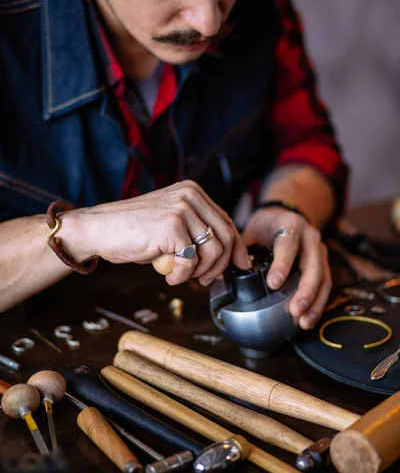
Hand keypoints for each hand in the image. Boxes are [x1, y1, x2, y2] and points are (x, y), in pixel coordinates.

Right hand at [61, 181, 250, 286]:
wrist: (98, 229)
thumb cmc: (131, 232)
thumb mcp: (170, 226)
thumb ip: (194, 233)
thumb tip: (224, 257)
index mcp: (192, 192)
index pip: (226, 221)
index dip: (237, 247)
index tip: (240, 265)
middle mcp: (190, 195)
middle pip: (226, 236)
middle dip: (221, 266)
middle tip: (205, 281)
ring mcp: (181, 208)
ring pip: (213, 251)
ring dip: (200, 272)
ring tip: (181, 277)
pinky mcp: (171, 225)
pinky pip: (191, 260)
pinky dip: (182, 275)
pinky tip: (168, 276)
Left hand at [242, 207, 331, 328]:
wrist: (285, 215)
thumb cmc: (265, 226)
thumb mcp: (251, 230)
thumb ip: (240, 250)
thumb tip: (220, 275)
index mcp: (289, 224)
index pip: (287, 243)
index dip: (282, 263)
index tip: (273, 284)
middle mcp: (310, 236)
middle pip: (313, 264)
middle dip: (305, 289)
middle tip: (294, 310)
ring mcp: (320, 251)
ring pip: (323, 277)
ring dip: (314, 301)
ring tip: (303, 322)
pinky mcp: (324, 264)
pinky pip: (325, 285)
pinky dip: (318, 304)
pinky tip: (307, 320)